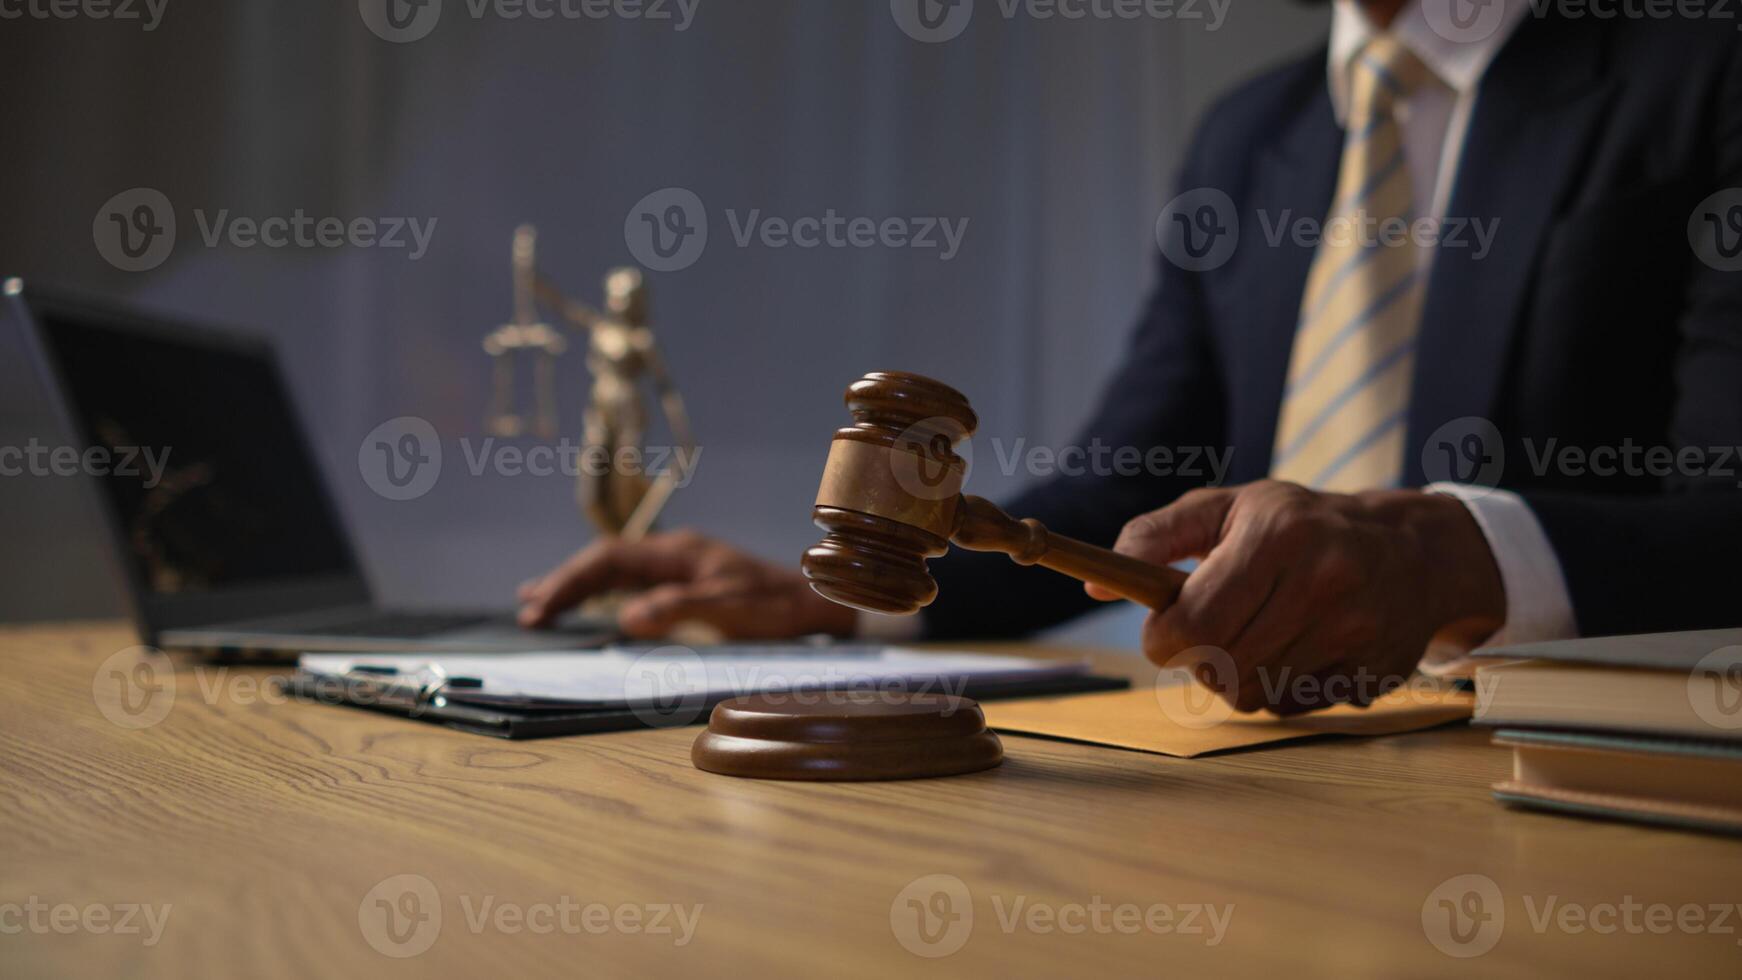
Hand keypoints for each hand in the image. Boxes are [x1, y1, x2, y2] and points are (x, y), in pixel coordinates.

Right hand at [517, 529, 858, 639]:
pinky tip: (582, 605)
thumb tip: (627, 617)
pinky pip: (629, 584)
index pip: (610, 559)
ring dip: (576, 587)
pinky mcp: (682, 584)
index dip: (573, 580)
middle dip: (565, 584)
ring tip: (535, 603)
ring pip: (614, 572)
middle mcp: (673, 553)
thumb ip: (678, 609)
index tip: (543, 604)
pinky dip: (599, 594)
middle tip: (529, 613)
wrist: (814, 605)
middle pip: (605, 562)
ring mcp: (676, 567)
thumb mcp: (730, 610)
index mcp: (678, 551)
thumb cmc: (777, 607)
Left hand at [1087, 481, 1505, 713]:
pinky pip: (1292, 708)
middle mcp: (1323, 580)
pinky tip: (1296, 651)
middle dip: (1198, 659)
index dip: (1164, 638)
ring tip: (1256, 637)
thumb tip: (1098, 585)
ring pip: (1252, 695)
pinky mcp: (1373, 670)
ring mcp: (1355, 629)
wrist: (1413, 550)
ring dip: (1236, 676)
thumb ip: (1156, 537)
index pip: (1194, 622)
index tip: (1164, 629)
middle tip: (1210, 633)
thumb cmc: (1299, 525)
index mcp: (1278, 534)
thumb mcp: (1228, 508)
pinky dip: (1278, 690)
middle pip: (1220, 666)